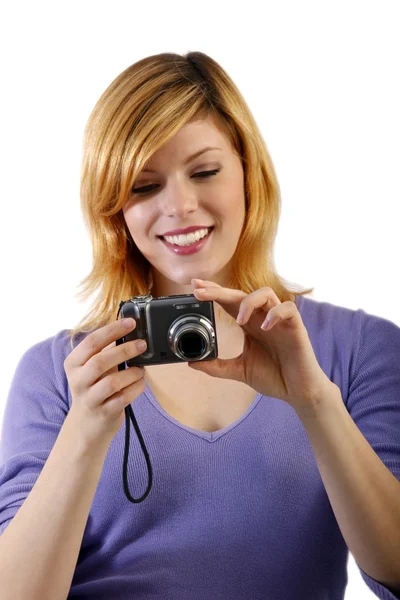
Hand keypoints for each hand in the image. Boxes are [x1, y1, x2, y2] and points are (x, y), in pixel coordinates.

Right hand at [64, 318, 147, 447]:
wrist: (87, 425)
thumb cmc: (94, 389)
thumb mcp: (93, 368)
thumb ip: (106, 351)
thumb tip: (129, 329)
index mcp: (74, 363)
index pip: (92, 342)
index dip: (112, 330)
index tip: (131, 322)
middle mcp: (78, 381)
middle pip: (100, 361)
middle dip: (125, 350)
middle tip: (142, 344)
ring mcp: (90, 398)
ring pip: (112, 382)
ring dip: (132, 372)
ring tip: (140, 369)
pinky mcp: (104, 413)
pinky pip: (123, 398)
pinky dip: (136, 388)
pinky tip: (140, 383)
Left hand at [188, 279, 335, 413]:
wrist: (298, 392)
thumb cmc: (273, 377)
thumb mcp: (239, 371)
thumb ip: (217, 366)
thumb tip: (192, 363)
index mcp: (249, 325)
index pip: (229, 302)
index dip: (213, 292)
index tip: (194, 286)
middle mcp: (262, 318)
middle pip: (241, 294)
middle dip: (220, 291)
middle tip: (200, 291)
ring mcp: (279, 321)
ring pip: (265, 293)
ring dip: (249, 302)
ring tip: (239, 320)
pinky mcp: (296, 327)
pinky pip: (288, 309)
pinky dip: (275, 314)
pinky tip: (265, 326)